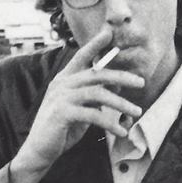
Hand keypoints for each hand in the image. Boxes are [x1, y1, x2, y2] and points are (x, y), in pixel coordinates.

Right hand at [12, 30, 144, 181]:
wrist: (40, 149)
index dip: (95, 44)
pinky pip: (93, 115)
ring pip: (98, 94)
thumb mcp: (82, 109)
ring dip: (121, 103)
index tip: (109, 32)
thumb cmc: (62, 128)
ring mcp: (61, 97)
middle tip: (141, 82)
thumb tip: (117, 83)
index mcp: (65, 79)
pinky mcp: (62, 113)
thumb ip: (95, 96)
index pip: (81, 56)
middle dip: (121, 76)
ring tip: (137, 112)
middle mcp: (62, 84)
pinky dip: (110, 123)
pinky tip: (122, 131)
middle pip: (97, 74)